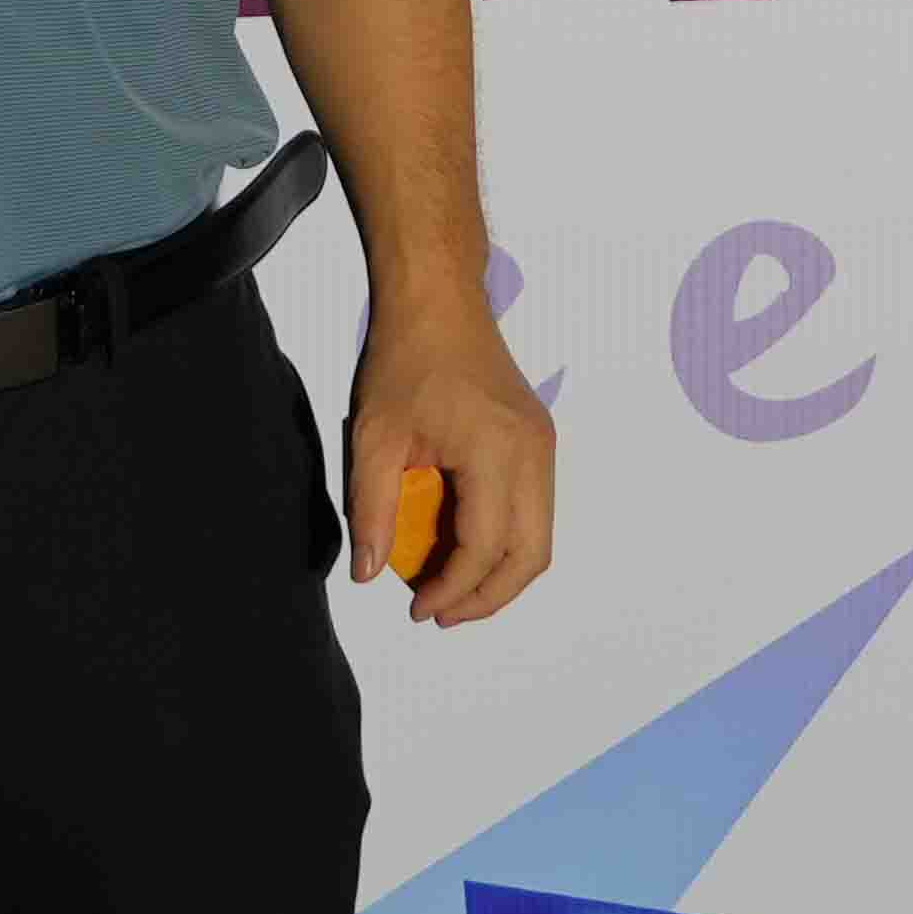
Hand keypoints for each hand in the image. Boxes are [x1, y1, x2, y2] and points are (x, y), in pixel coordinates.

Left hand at [342, 299, 555, 629]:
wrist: (439, 299)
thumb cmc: (405, 358)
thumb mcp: (374, 436)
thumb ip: (372, 509)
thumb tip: (369, 575)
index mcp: (496, 450)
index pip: (485, 545)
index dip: (451, 590)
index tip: (416, 609)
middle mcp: (533, 452)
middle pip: (532, 555)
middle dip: (487, 597)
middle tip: (440, 614)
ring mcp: (543, 446)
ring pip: (540, 537)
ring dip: (499, 574)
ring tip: (450, 590)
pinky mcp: (539, 441)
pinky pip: (535, 510)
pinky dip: (505, 542)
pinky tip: (463, 547)